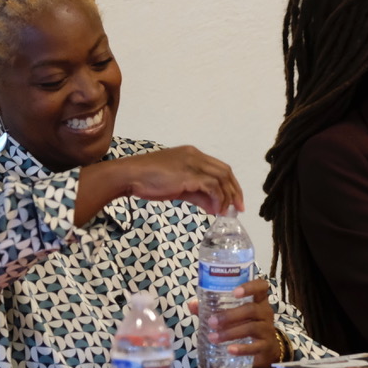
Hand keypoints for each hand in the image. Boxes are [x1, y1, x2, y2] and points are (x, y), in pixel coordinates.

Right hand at [77, 146, 243, 223]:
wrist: (129, 176)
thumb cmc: (149, 181)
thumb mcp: (178, 187)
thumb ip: (197, 195)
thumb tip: (214, 207)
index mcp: (193, 154)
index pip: (220, 168)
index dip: (231, 184)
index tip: (235, 201)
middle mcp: (195, 156)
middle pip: (225, 172)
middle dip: (235, 191)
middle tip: (238, 209)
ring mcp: (191, 164)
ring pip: (221, 178)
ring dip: (227, 197)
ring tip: (225, 212)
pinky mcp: (187, 175)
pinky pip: (211, 186)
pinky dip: (217, 198)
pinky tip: (215, 209)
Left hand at [189, 276, 283, 367]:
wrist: (265, 349)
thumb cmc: (246, 325)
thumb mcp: (234, 315)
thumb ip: (213, 308)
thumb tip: (192, 304)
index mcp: (258, 300)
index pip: (261, 287)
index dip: (250, 286)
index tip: (235, 292)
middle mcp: (265, 312)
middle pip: (251, 309)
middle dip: (230, 315)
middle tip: (212, 322)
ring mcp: (267, 330)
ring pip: (251, 328)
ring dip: (230, 333)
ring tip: (213, 338)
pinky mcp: (265, 346)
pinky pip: (255, 347)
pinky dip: (242, 349)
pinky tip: (229, 350)